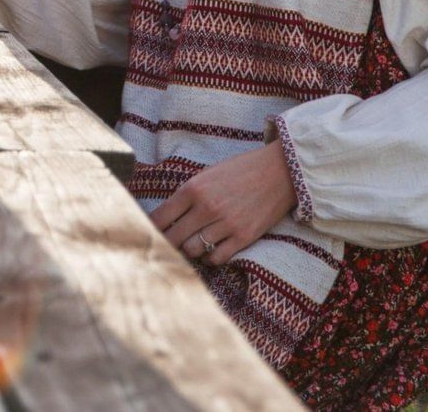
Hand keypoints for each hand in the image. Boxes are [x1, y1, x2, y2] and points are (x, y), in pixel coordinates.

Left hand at [149, 145, 297, 266]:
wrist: (279, 172)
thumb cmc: (239, 171)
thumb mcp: (206, 174)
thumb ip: (187, 195)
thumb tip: (165, 217)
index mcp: (193, 188)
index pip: (161, 217)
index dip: (151, 228)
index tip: (149, 232)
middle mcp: (207, 208)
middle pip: (173, 237)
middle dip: (167, 242)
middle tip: (167, 244)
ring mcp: (226, 224)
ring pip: (193, 250)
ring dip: (189, 250)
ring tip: (191, 245)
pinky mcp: (244, 237)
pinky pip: (217, 258)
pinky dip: (210, 258)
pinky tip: (210, 251)